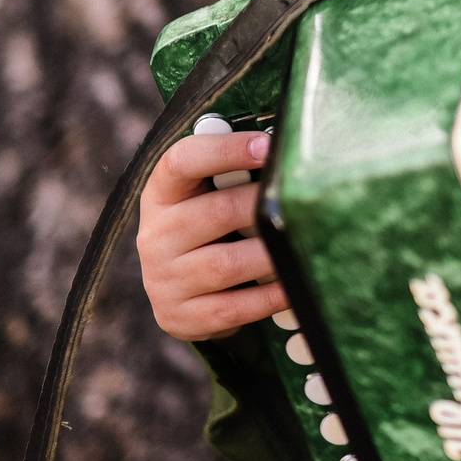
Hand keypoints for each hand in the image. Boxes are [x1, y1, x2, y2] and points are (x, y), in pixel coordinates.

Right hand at [137, 131, 288, 341]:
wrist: (180, 292)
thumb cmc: (209, 229)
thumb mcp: (208, 195)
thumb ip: (236, 173)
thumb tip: (287, 150)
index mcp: (162, 193)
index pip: (183, 161)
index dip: (226, 151)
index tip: (268, 145)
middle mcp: (156, 234)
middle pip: (216, 212)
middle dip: (264, 207)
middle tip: (304, 202)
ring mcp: (163, 278)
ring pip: (227, 264)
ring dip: (271, 255)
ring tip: (303, 244)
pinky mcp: (178, 315)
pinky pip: (232, 307)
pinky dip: (269, 297)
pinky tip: (293, 286)